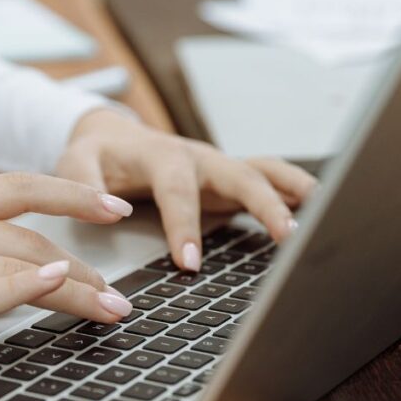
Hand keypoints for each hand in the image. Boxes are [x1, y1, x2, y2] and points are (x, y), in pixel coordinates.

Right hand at [0, 174, 136, 351]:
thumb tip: (8, 256)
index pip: (21, 188)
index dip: (73, 195)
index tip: (113, 208)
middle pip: (34, 238)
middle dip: (88, 268)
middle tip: (120, 294)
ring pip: (21, 266)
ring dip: (77, 290)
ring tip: (111, 310)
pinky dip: (26, 285)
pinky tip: (59, 285)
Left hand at [58, 109, 316, 270]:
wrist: (112, 137)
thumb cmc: (96, 155)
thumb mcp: (75, 162)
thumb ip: (84, 183)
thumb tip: (109, 209)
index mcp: (161, 155)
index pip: (177, 190)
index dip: (184, 225)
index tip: (189, 263)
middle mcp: (198, 158)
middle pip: (239, 175)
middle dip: (265, 204)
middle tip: (286, 237)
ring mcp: (218, 167)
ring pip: (263, 171)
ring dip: (293, 191)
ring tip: (325, 213)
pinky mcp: (229, 180)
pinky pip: (267, 181)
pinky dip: (293, 193)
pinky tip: (319, 212)